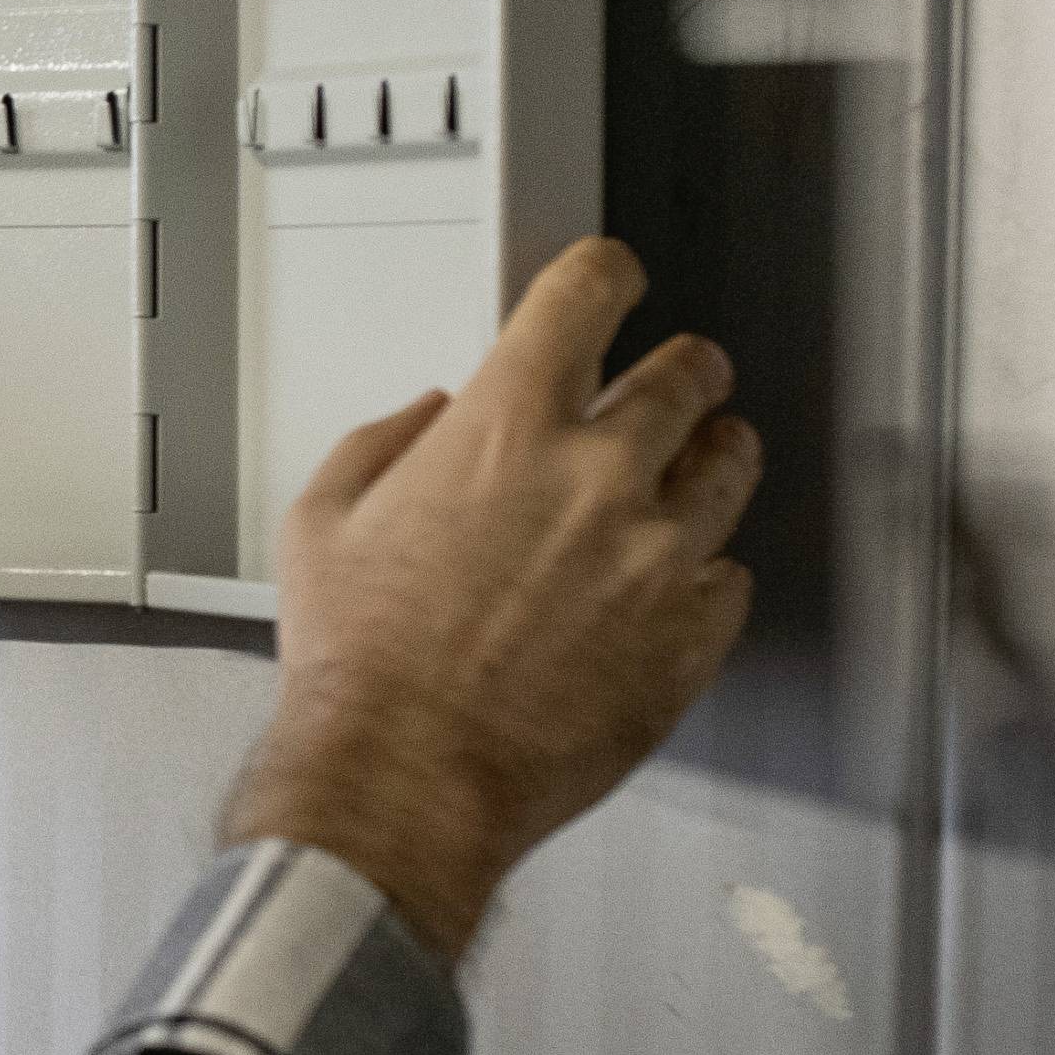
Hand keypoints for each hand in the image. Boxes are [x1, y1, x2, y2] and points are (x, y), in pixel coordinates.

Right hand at [223, 238, 759, 957]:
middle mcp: (598, 474)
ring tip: (692, 474)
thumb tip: (432, 421)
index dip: (607, 275)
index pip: (590, 290)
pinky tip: (666, 589)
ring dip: (711, 457)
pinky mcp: (693, 634)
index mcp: (506, 425)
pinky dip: (704, 575)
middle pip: (690, 370)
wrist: (404, 779)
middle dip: (681, 368)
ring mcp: (659, 554)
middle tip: (674, 382)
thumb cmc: (360, 667)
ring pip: (732, 462)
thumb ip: (384, 444)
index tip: (613, 281)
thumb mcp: (322, 521)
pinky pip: (731, 577)